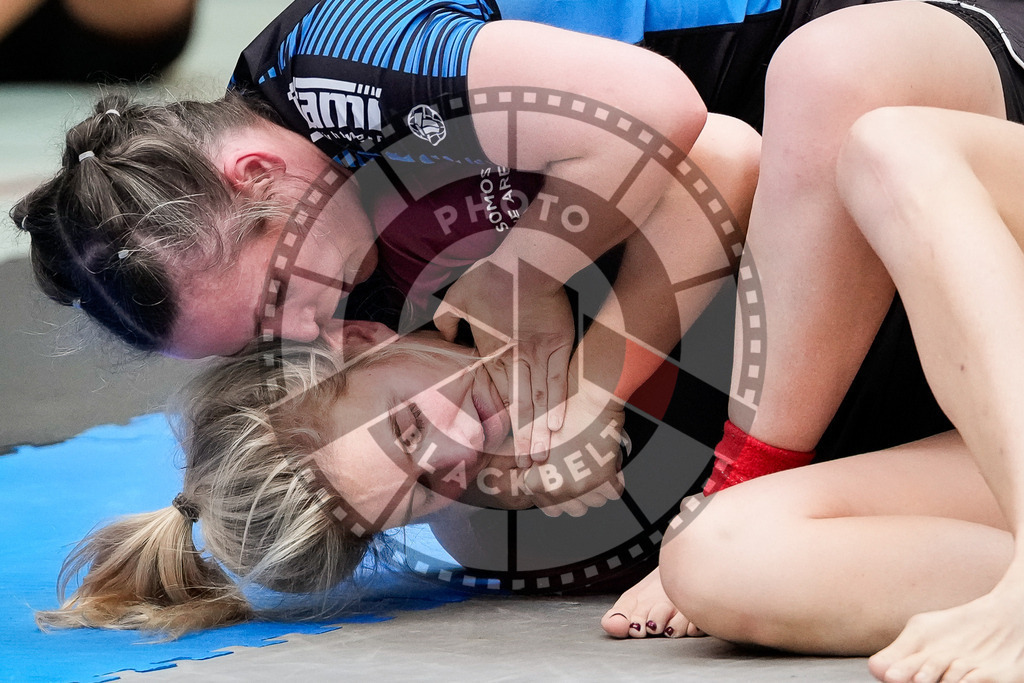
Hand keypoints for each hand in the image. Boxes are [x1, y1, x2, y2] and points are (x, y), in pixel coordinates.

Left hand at [434, 259, 573, 467]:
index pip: (498, 398)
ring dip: (542, 433)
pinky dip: (560, 406)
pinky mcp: (560, 346)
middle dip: (524, 441)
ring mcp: (540, 355)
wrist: (527, 262)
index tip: (501, 448)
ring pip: (541, 401)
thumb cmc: (491, 277)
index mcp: (493, 354)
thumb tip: (442, 335)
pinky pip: (560, 382)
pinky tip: (559, 427)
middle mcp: (517, 361)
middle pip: (521, 408)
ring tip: (543, 458)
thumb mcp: (457, 298)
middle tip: (527, 470)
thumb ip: (448, 322)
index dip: (502, 426)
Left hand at [522, 383, 626, 516]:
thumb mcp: (539, 444)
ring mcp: (582, 486)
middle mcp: (558, 489)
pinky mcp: (604, 479)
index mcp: (537, 482)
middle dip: (578, 494)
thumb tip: (546, 483)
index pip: (550, 507)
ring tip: (593, 465)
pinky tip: (607, 464)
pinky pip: (614, 493)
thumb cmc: (561, 413)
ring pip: (595, 502)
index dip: (558, 494)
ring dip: (596, 488)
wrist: (585, 396)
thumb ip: (540, 470)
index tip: (564, 484)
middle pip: (575, 509)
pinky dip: (614, 480)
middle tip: (580, 475)